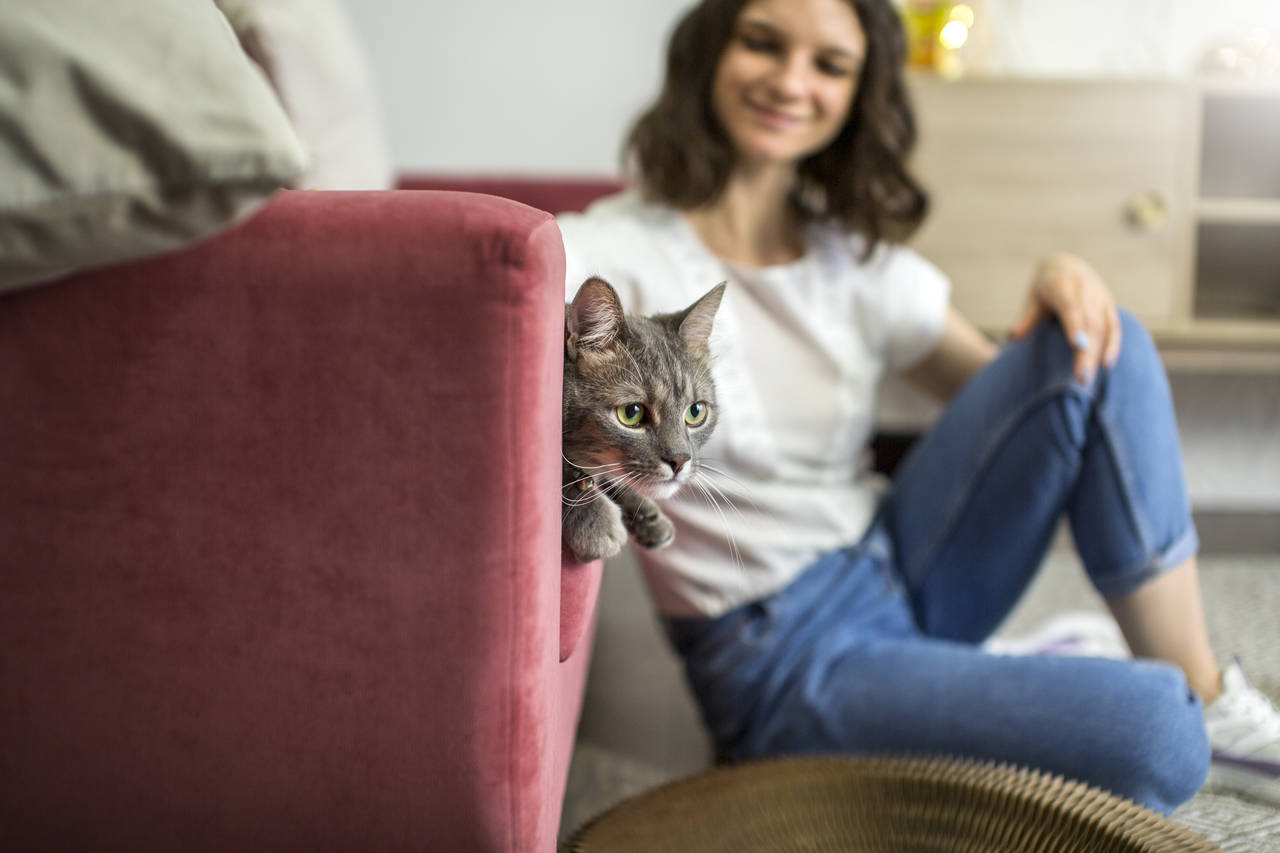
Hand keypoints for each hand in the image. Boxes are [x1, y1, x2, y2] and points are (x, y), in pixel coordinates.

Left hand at [1009, 251, 1121, 382]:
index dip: (1075, 325)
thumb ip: (1026, 318)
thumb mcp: (1032, 298)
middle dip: (1086, 351)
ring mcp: (1099, 297)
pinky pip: (1113, 327)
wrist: (1066, 264)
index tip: (1077, 345)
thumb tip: (1013, 337)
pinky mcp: (1109, 305)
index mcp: (1062, 285)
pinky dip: (1112, 345)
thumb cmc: (1044, 287)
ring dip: (1097, 354)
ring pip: (1102, 328)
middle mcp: (1084, 290)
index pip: (1070, 307)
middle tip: (1081, 378)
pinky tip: (1106, 365)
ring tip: (1087, 379)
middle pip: (1088, 323)